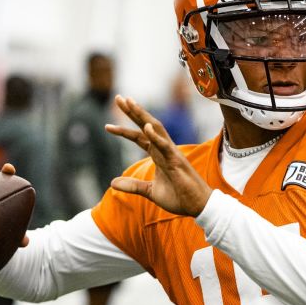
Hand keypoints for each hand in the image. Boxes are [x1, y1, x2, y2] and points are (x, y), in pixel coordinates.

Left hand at [106, 95, 212, 216]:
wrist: (197, 206)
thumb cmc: (179, 197)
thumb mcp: (150, 192)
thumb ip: (133, 185)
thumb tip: (112, 183)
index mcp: (158, 155)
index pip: (139, 137)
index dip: (124, 131)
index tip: (107, 126)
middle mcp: (164, 149)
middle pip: (146, 125)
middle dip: (133, 112)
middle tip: (119, 98)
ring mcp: (171, 153)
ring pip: (156, 128)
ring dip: (143, 115)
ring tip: (130, 103)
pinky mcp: (177, 161)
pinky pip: (165, 146)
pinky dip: (156, 136)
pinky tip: (146, 127)